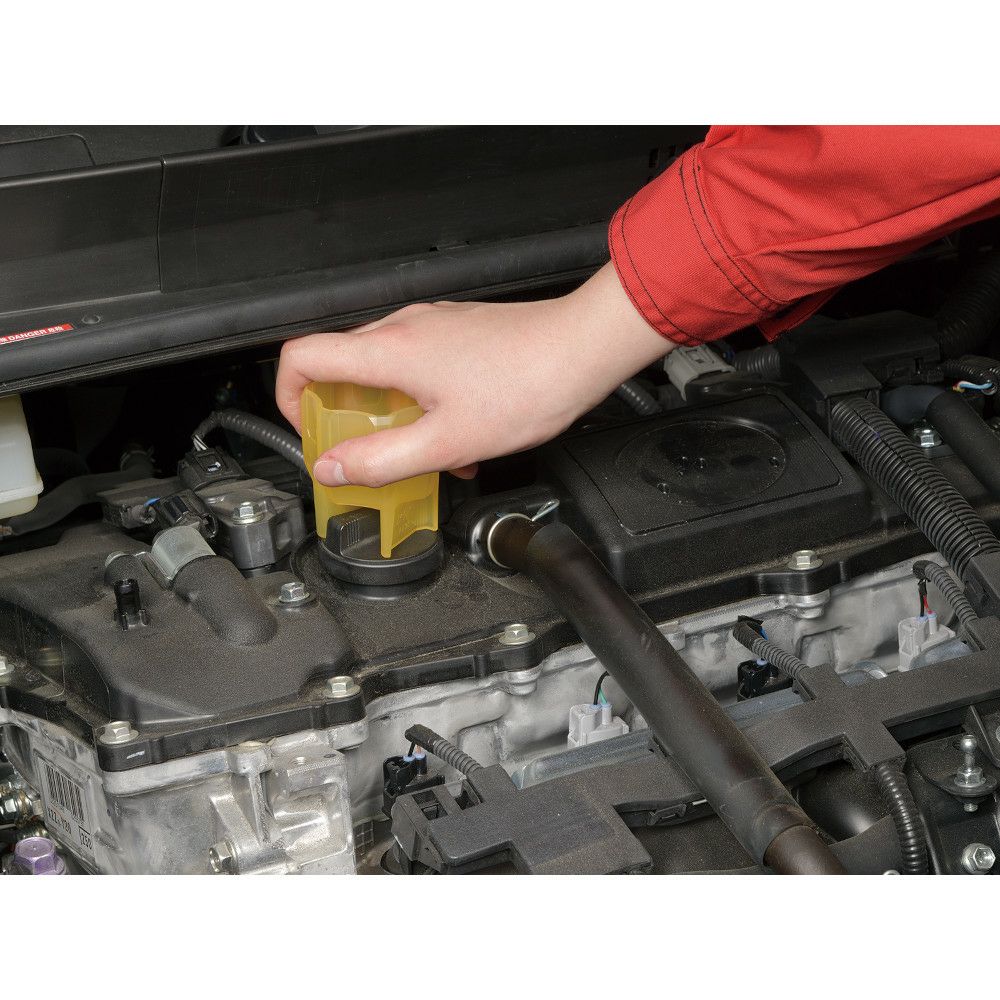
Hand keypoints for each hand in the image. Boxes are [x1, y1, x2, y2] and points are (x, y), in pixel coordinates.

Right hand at [276, 262, 671, 487]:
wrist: (583, 349)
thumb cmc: (528, 385)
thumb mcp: (447, 442)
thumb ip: (382, 460)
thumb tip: (334, 468)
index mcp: (389, 350)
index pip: (301, 357)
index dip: (289, 397)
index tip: (311, 432)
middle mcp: (404, 327)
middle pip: (339, 366)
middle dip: (343, 416)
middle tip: (364, 454)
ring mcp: (432, 325)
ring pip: (382, 369)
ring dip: (389, 414)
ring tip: (422, 452)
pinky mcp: (456, 331)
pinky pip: (416, 364)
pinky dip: (419, 401)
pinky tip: (454, 434)